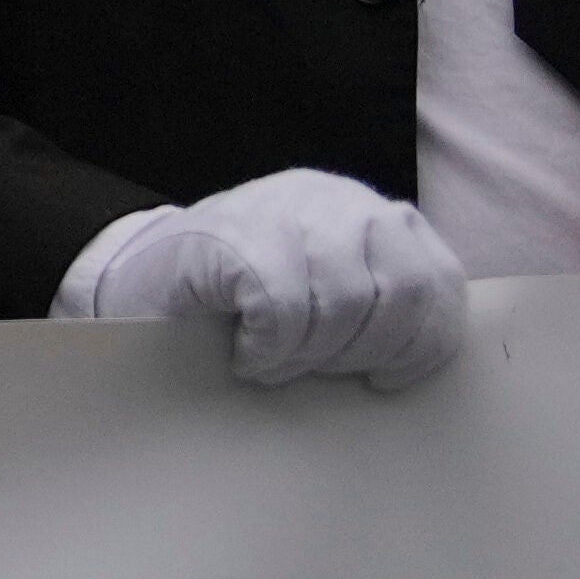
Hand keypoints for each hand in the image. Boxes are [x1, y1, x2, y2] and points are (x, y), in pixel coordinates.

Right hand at [51, 166, 465, 391]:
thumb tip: (426, 358)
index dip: (425, 341)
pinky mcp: (235, 235)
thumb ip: (377, 300)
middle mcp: (335, 199)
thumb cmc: (244, 299)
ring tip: (278, 363)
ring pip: (346, 301)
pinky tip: (248, 353)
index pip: (437, 277)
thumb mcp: (325, 288)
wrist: (142, 275)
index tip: (388, 379)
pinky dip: (269, 350)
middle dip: (367, 350)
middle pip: (403, 290)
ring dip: (313, 354)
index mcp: (367, 215)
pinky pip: (283, 309)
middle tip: (322, 370)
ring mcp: (284, 209)